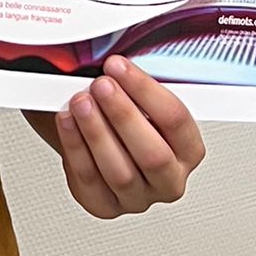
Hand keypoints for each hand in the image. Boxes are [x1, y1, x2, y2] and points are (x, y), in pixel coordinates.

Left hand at [48, 55, 204, 218]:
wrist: (92, 136)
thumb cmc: (120, 115)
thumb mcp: (136, 95)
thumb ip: (134, 80)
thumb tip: (119, 49)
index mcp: (188, 150)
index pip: (176, 121)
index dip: (147, 91)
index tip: (119, 66)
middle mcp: (169, 179)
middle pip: (152, 154)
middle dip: (123, 115)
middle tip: (100, 84)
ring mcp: (138, 198)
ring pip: (120, 171)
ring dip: (96, 131)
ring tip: (80, 100)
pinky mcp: (105, 206)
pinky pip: (89, 180)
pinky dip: (75, 147)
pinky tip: (67, 122)